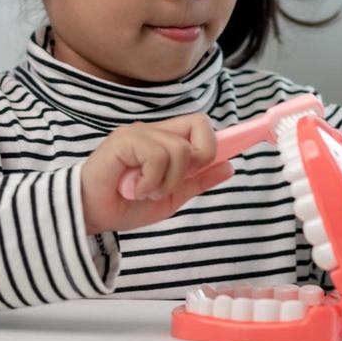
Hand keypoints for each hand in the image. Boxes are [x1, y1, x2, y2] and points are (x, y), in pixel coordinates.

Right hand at [81, 114, 233, 234]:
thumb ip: (197, 182)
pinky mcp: (125, 139)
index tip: (252, 137)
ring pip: (180, 149)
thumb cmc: (123, 204)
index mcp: (166, 142)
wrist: (89, 216)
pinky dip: (150, 181)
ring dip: (167, 181)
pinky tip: (133, 189)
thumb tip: (229, 167)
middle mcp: (155, 131)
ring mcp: (139, 132)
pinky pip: (158, 156)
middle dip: (200, 157)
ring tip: (145, 191)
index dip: (225, 135)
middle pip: (200, 125)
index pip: (201, 128)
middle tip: (176, 181)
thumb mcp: (170, 198)